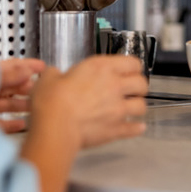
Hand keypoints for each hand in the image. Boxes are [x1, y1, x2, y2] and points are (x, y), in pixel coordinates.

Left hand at [0, 58, 44, 132]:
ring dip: (21, 105)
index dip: (26, 65)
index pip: (9, 67)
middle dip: (26, 86)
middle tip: (42, 88)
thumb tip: (26, 71)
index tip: (41, 66)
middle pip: (8, 87)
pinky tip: (22, 124)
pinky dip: (10, 124)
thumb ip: (8, 75)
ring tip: (36, 105)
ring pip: (4, 105)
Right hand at [29, 55, 147, 148]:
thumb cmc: (52, 102)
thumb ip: (55, 74)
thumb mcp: (48, 78)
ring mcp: (118, 109)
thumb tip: (53, 75)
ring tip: (131, 108)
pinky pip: (135, 128)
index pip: (132, 62)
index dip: (132, 67)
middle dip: (139, 86)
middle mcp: (114, 86)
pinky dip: (136, 128)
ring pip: (141, 106)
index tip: (128, 70)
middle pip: (142, 83)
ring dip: (137, 106)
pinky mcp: (116, 129)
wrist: (55, 127)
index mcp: (101, 68)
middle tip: (132, 89)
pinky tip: (137, 127)